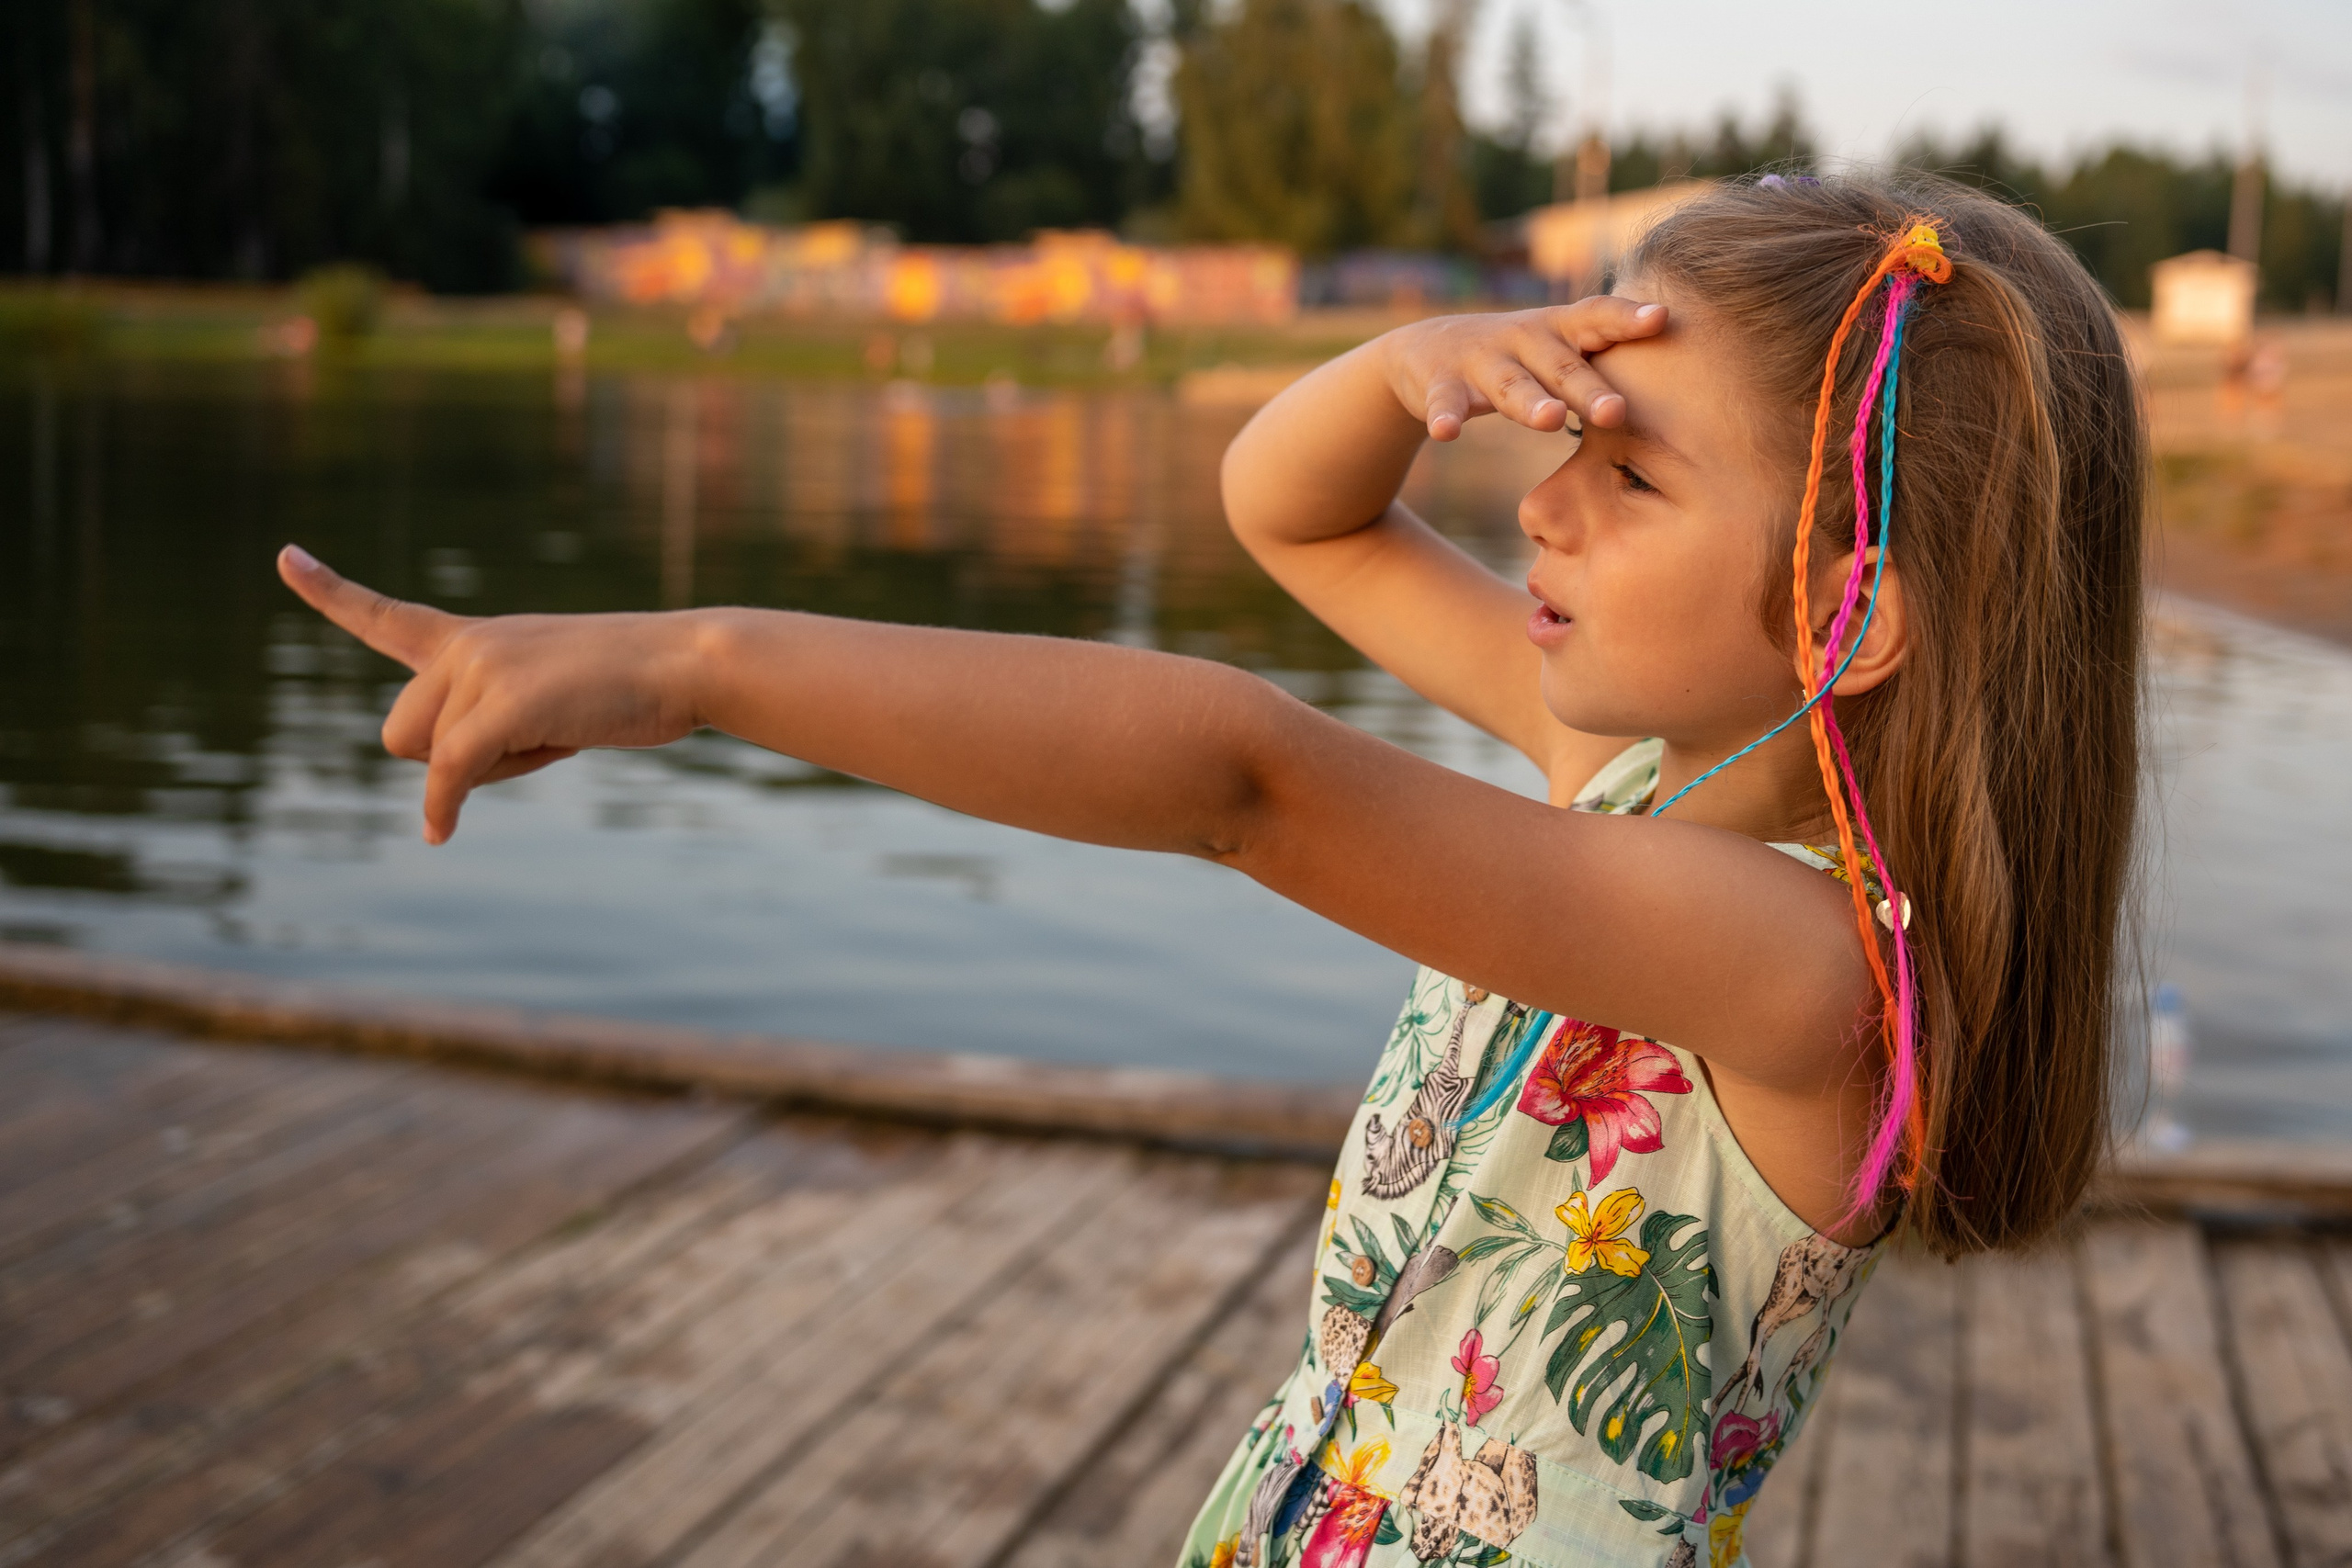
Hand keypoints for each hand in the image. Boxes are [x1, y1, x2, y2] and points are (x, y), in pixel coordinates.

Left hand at [276, 545, 703, 843]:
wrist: (685, 662)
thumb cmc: (631, 687)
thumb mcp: (550, 698)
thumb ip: (489, 724)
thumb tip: (443, 785)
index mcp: (475, 638)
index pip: (387, 617)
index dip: (332, 593)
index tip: (285, 556)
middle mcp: (467, 646)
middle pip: (400, 732)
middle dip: (444, 758)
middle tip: (531, 741)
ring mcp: (483, 670)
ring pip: (430, 756)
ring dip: (481, 773)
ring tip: (556, 735)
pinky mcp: (505, 705)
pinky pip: (448, 771)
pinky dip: (443, 807)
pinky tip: (440, 834)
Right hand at [1379, 296, 1666, 441]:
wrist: (1424, 350)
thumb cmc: (1515, 358)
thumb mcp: (1557, 351)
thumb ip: (1599, 363)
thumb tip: (1679, 394)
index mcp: (1557, 330)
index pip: (1596, 318)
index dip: (1627, 318)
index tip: (1661, 318)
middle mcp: (1522, 338)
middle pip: (1561, 366)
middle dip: (1589, 389)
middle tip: (1617, 412)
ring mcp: (1480, 360)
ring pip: (1510, 385)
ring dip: (1530, 402)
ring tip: (1552, 420)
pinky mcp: (1440, 384)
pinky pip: (1444, 403)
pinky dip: (1445, 416)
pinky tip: (1446, 434)